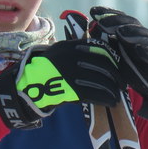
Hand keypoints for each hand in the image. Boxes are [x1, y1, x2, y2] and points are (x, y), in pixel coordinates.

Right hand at [0, 39, 123, 128]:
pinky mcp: (70, 89)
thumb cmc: (42, 71)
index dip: (111, 57)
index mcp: (68, 47)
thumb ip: (73, 51)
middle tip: (122, 82)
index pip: (98, 48)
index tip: (117, 65)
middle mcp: (71, 58)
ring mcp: (71, 73)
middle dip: (116, 75)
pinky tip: (112, 101)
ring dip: (113, 88)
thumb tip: (97, 54)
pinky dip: (106, 98)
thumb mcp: (56, 54)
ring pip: (101, 79)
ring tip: (118, 94)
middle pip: (103, 64)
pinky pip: (95, 93)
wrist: (25, 88)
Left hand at [89, 6, 147, 124]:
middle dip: (117, 22)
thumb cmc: (136, 66)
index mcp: (132, 35)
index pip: (120, 20)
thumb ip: (107, 43)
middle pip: (132, 25)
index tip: (93, 11)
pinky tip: (137, 49)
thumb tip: (88, 32)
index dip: (108, 14)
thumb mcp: (118, 55)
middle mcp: (143, 38)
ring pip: (144, 37)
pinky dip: (146, 52)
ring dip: (132, 34)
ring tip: (119, 32)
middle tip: (102, 21)